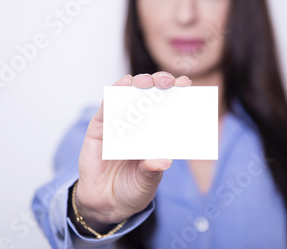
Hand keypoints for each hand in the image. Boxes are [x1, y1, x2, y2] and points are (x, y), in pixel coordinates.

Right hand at [74, 71, 191, 229]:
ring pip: (130, 94)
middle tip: (167, 82)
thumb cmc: (133, 188)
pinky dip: (115, 92)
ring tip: (146, 82)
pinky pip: (107, 105)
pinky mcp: (100, 126)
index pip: (170, 106)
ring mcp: (120, 122)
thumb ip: (152, 169)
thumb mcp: (148, 180)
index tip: (185, 84)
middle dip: (160, 83)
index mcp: (158, 131)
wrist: (106, 203)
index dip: (178, 93)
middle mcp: (141, 123)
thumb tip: (164, 160)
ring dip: (138, 83)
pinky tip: (123, 85)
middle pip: (151, 94)